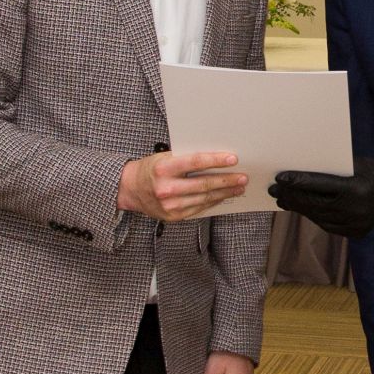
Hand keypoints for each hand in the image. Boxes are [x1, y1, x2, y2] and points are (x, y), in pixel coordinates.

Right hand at [119, 150, 247, 221]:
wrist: (131, 189)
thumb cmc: (150, 169)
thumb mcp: (164, 157)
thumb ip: (185, 158)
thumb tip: (214, 159)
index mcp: (163, 168)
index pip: (195, 162)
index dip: (215, 161)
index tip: (232, 159)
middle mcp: (166, 188)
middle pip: (203, 184)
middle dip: (226, 180)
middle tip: (242, 177)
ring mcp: (170, 205)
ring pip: (204, 198)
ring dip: (224, 193)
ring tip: (238, 188)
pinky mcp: (174, 216)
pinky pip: (199, 208)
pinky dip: (213, 202)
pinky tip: (223, 196)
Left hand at [268, 158, 373, 237]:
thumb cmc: (372, 171)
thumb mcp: (354, 164)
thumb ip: (330, 170)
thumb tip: (299, 170)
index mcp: (356, 189)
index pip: (320, 186)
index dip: (297, 182)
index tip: (280, 178)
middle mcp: (354, 210)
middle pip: (315, 204)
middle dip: (292, 196)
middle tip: (274, 190)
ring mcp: (354, 224)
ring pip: (318, 216)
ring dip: (298, 208)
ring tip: (283, 199)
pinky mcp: (354, 233)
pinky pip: (326, 224)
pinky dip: (312, 215)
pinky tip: (301, 208)